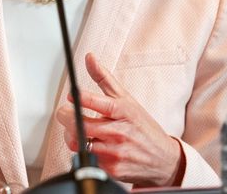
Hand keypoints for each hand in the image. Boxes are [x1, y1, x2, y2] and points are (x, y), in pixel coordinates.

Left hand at [55, 53, 183, 186]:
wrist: (163, 159)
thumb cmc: (142, 126)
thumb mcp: (126, 99)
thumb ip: (104, 78)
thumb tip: (89, 57)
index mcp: (123, 111)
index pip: (99, 103)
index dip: (81, 98)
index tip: (71, 95)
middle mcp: (119, 132)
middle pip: (82, 125)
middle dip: (66, 118)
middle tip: (64, 113)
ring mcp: (115, 152)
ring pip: (80, 143)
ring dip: (72, 135)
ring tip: (75, 129)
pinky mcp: (112, 169)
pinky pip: (88, 159)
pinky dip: (83, 151)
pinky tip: (89, 145)